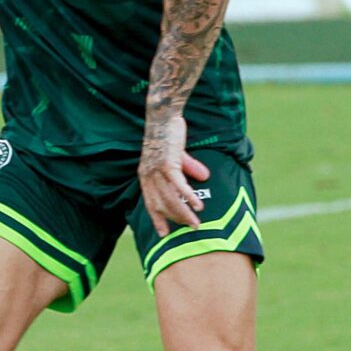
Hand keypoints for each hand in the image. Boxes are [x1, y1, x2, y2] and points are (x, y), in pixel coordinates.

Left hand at [138, 114, 210, 235]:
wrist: (163, 116)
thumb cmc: (168, 133)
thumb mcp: (177, 154)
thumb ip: (188, 167)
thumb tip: (204, 178)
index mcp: (145, 175)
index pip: (150, 203)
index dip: (157, 218)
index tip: (164, 234)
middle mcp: (148, 176)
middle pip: (162, 204)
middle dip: (176, 219)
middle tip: (190, 228)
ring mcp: (157, 171)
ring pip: (171, 198)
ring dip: (184, 212)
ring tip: (196, 222)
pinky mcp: (168, 164)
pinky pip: (179, 186)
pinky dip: (189, 197)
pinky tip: (198, 206)